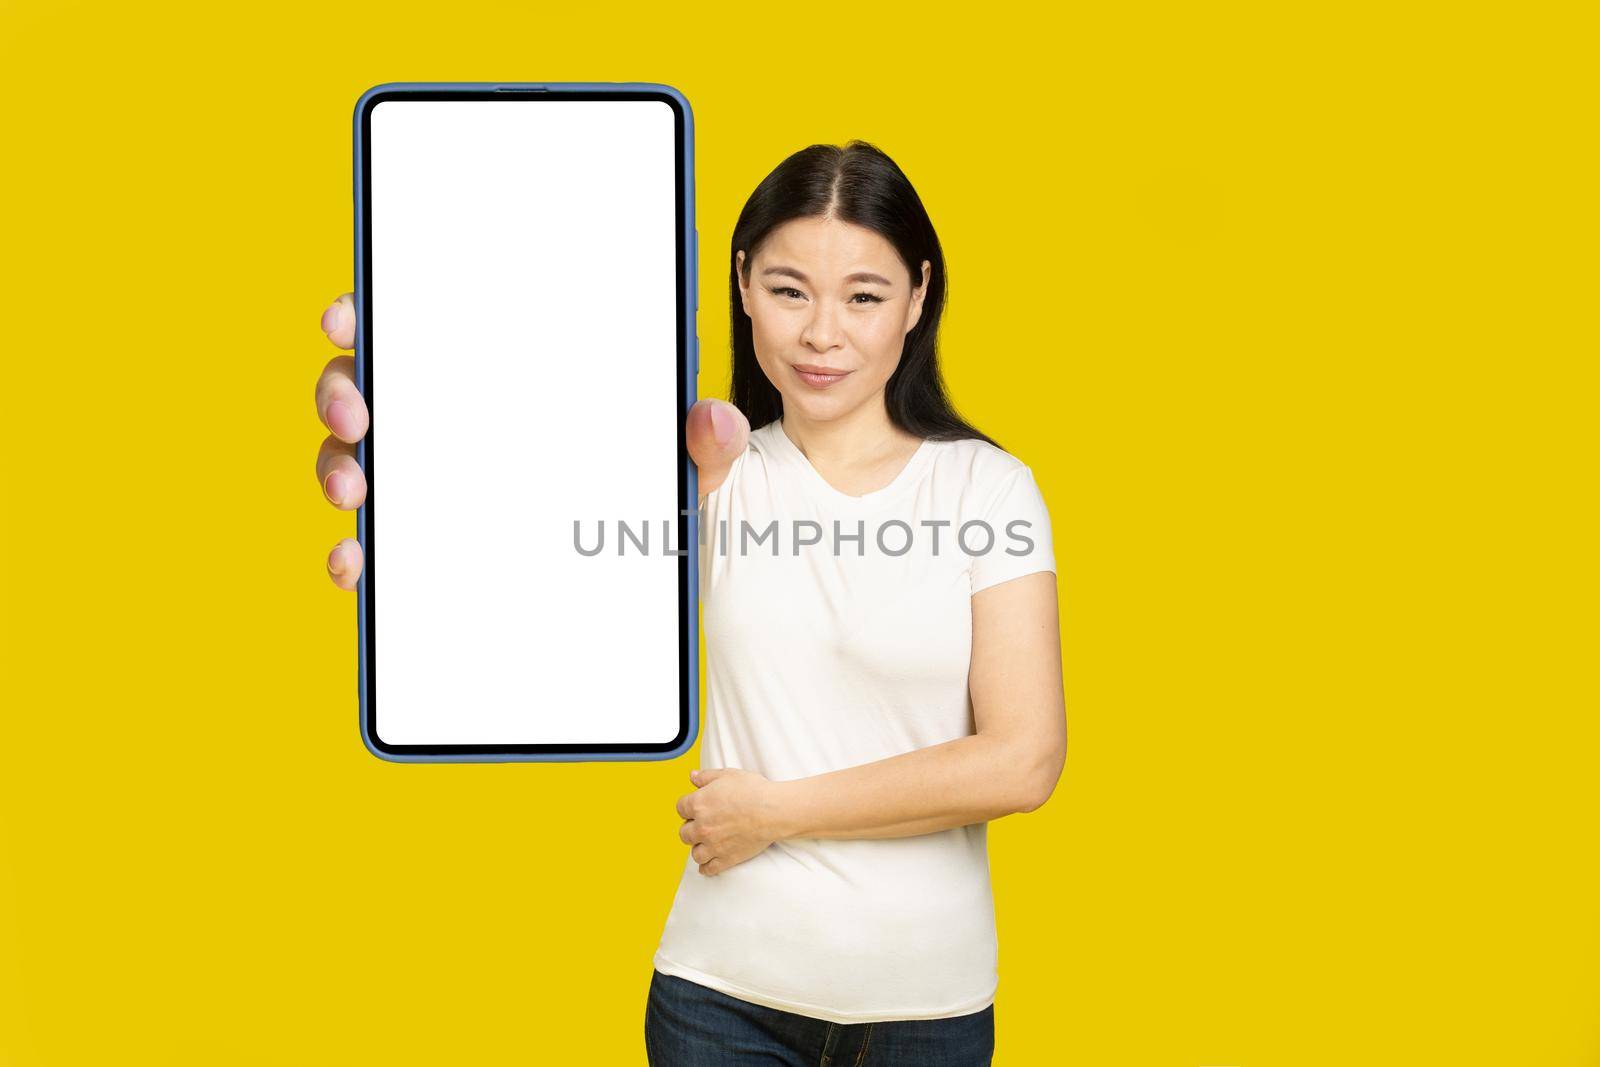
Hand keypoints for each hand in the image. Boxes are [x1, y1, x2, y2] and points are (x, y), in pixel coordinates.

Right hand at [312, 292, 750, 588]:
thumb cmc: (650, 482)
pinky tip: (357, 566)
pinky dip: (354, 553)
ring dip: (336, 470)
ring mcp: (425, 477)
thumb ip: (701, 442)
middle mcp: (444, 416)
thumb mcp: (683, 463)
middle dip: (341, 391)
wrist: (643, 559)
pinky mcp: (420, 540)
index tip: (347, 317)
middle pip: (363, 384)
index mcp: (495, 371)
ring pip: (351, 458)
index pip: (415, 321)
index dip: (367, 312)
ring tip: (356, 493)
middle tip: (357, 414)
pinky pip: (371, 541)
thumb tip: (712, 420)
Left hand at [676, 768, 785, 875]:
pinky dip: (706, 867)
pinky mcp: (726, 859)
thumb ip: (706, 776)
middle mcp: (701, 827)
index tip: (695, 808)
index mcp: (698, 804)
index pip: (680, 808)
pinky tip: (708, 864)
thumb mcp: (727, 775)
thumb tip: (692, 776)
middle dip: (691, 829)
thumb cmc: (752, 790)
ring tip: (706, 844)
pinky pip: (708, 869)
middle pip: (684, 833)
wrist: (773, 811)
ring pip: (695, 853)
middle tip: (701, 826)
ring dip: (699, 848)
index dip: (688, 807)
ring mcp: (713, 845)